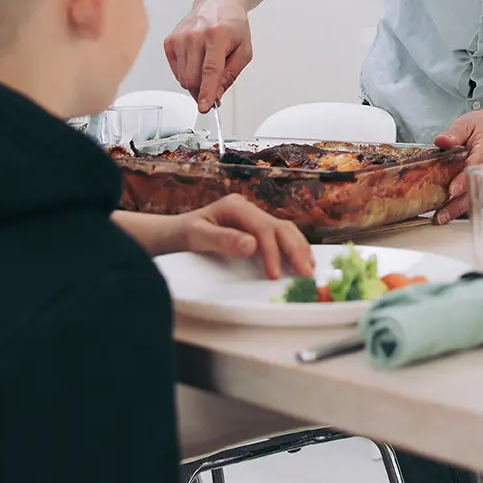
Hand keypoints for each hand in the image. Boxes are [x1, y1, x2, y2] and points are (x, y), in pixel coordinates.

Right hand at [164, 0, 252, 110]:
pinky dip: (186, 73)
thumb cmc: (233, 23)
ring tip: (208, 65)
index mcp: (216, 36)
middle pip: (192, 78)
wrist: (218, 0)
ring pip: (183, 77)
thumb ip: (231, 75)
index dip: (207, 92)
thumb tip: (216, 95)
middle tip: (213, 92)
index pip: (210, 70)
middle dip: (202, 91)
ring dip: (195, 81)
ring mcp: (180, 37)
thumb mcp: (244, 50)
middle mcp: (195, 35)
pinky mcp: (170, 41)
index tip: (205, 107)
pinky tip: (196, 60)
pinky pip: (176, 70)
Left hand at [173, 196, 314, 279]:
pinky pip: (278, 235)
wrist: (173, 232)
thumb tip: (252, 245)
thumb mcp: (196, 236)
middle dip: (295, 249)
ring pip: (284, 228)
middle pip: (280, 226)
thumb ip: (223, 240)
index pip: (263, 229)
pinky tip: (300, 258)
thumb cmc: (182, 234)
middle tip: (306, 273)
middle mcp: (248, 209)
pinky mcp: (254, 228)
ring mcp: (252, 217)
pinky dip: (292, 246)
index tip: (273, 275)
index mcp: (236, 206)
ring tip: (309, 267)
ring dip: (298, 248)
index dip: (272, 252)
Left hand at [431, 102, 482, 223]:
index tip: (452, 190)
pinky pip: (477, 197)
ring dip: (458, 210)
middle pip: (473, 190)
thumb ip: (454, 133)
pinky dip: (464, 206)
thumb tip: (441, 141)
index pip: (474, 169)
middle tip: (440, 216)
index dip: (463, 181)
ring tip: (441, 219)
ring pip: (475, 197)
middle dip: (456, 206)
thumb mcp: (469, 123)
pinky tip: (450, 213)